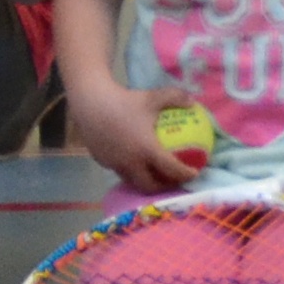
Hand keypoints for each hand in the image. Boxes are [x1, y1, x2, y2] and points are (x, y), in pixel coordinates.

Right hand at [68, 79, 200, 190]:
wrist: (89, 100)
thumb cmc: (123, 100)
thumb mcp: (152, 97)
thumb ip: (174, 98)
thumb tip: (192, 102)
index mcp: (147, 151)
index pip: (172, 170)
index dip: (186, 175)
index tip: (194, 173)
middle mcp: (131, 163)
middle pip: (150, 186)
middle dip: (163, 186)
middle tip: (171, 178)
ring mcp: (114, 163)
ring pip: (131, 179)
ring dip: (143, 179)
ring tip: (149, 171)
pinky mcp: (100, 160)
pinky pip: (117, 168)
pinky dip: (126, 167)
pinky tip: (126, 155)